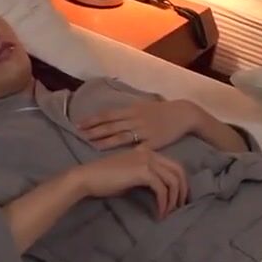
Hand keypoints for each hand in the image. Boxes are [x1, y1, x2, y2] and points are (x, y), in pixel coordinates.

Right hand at [69, 148, 188, 218]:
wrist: (87, 177)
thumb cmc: (104, 179)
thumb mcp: (129, 174)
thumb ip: (145, 177)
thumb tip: (159, 192)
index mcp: (147, 151)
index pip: (173, 164)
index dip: (181, 182)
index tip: (180, 198)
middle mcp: (149, 153)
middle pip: (178, 170)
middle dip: (183, 190)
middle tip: (182, 207)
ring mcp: (147, 161)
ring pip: (172, 180)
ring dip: (174, 200)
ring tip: (170, 213)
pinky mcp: (142, 172)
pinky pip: (161, 189)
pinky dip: (163, 203)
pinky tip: (160, 213)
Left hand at [78, 100, 200, 150]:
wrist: (184, 114)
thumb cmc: (163, 110)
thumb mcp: (144, 106)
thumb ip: (129, 112)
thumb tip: (114, 116)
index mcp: (132, 109)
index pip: (108, 115)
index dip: (93, 119)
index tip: (79, 124)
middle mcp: (135, 118)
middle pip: (110, 124)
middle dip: (93, 130)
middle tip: (78, 134)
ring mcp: (144, 130)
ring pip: (120, 135)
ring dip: (105, 140)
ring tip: (91, 145)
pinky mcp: (153, 141)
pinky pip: (138, 146)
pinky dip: (127, 150)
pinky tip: (117, 156)